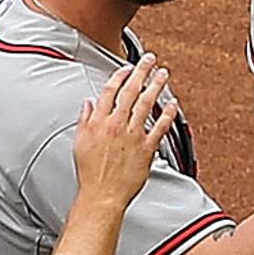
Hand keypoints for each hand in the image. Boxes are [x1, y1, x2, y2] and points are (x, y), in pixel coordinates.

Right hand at [70, 61, 175, 208]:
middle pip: (131, 91)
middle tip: (150, 59)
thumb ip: (85, 120)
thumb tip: (88, 104)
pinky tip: (173, 103)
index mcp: (99, 122)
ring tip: (163, 74)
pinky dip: (168, 113)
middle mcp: (116, 125)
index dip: (120, 75)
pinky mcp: (147, 148)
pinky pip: (160, 127)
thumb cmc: (91, 173)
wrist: (102, 196)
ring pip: (147, 104)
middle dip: (141, 71)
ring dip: (156, 85)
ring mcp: (133, 136)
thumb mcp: (80, 142)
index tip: (128, 67)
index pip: (110, 90)